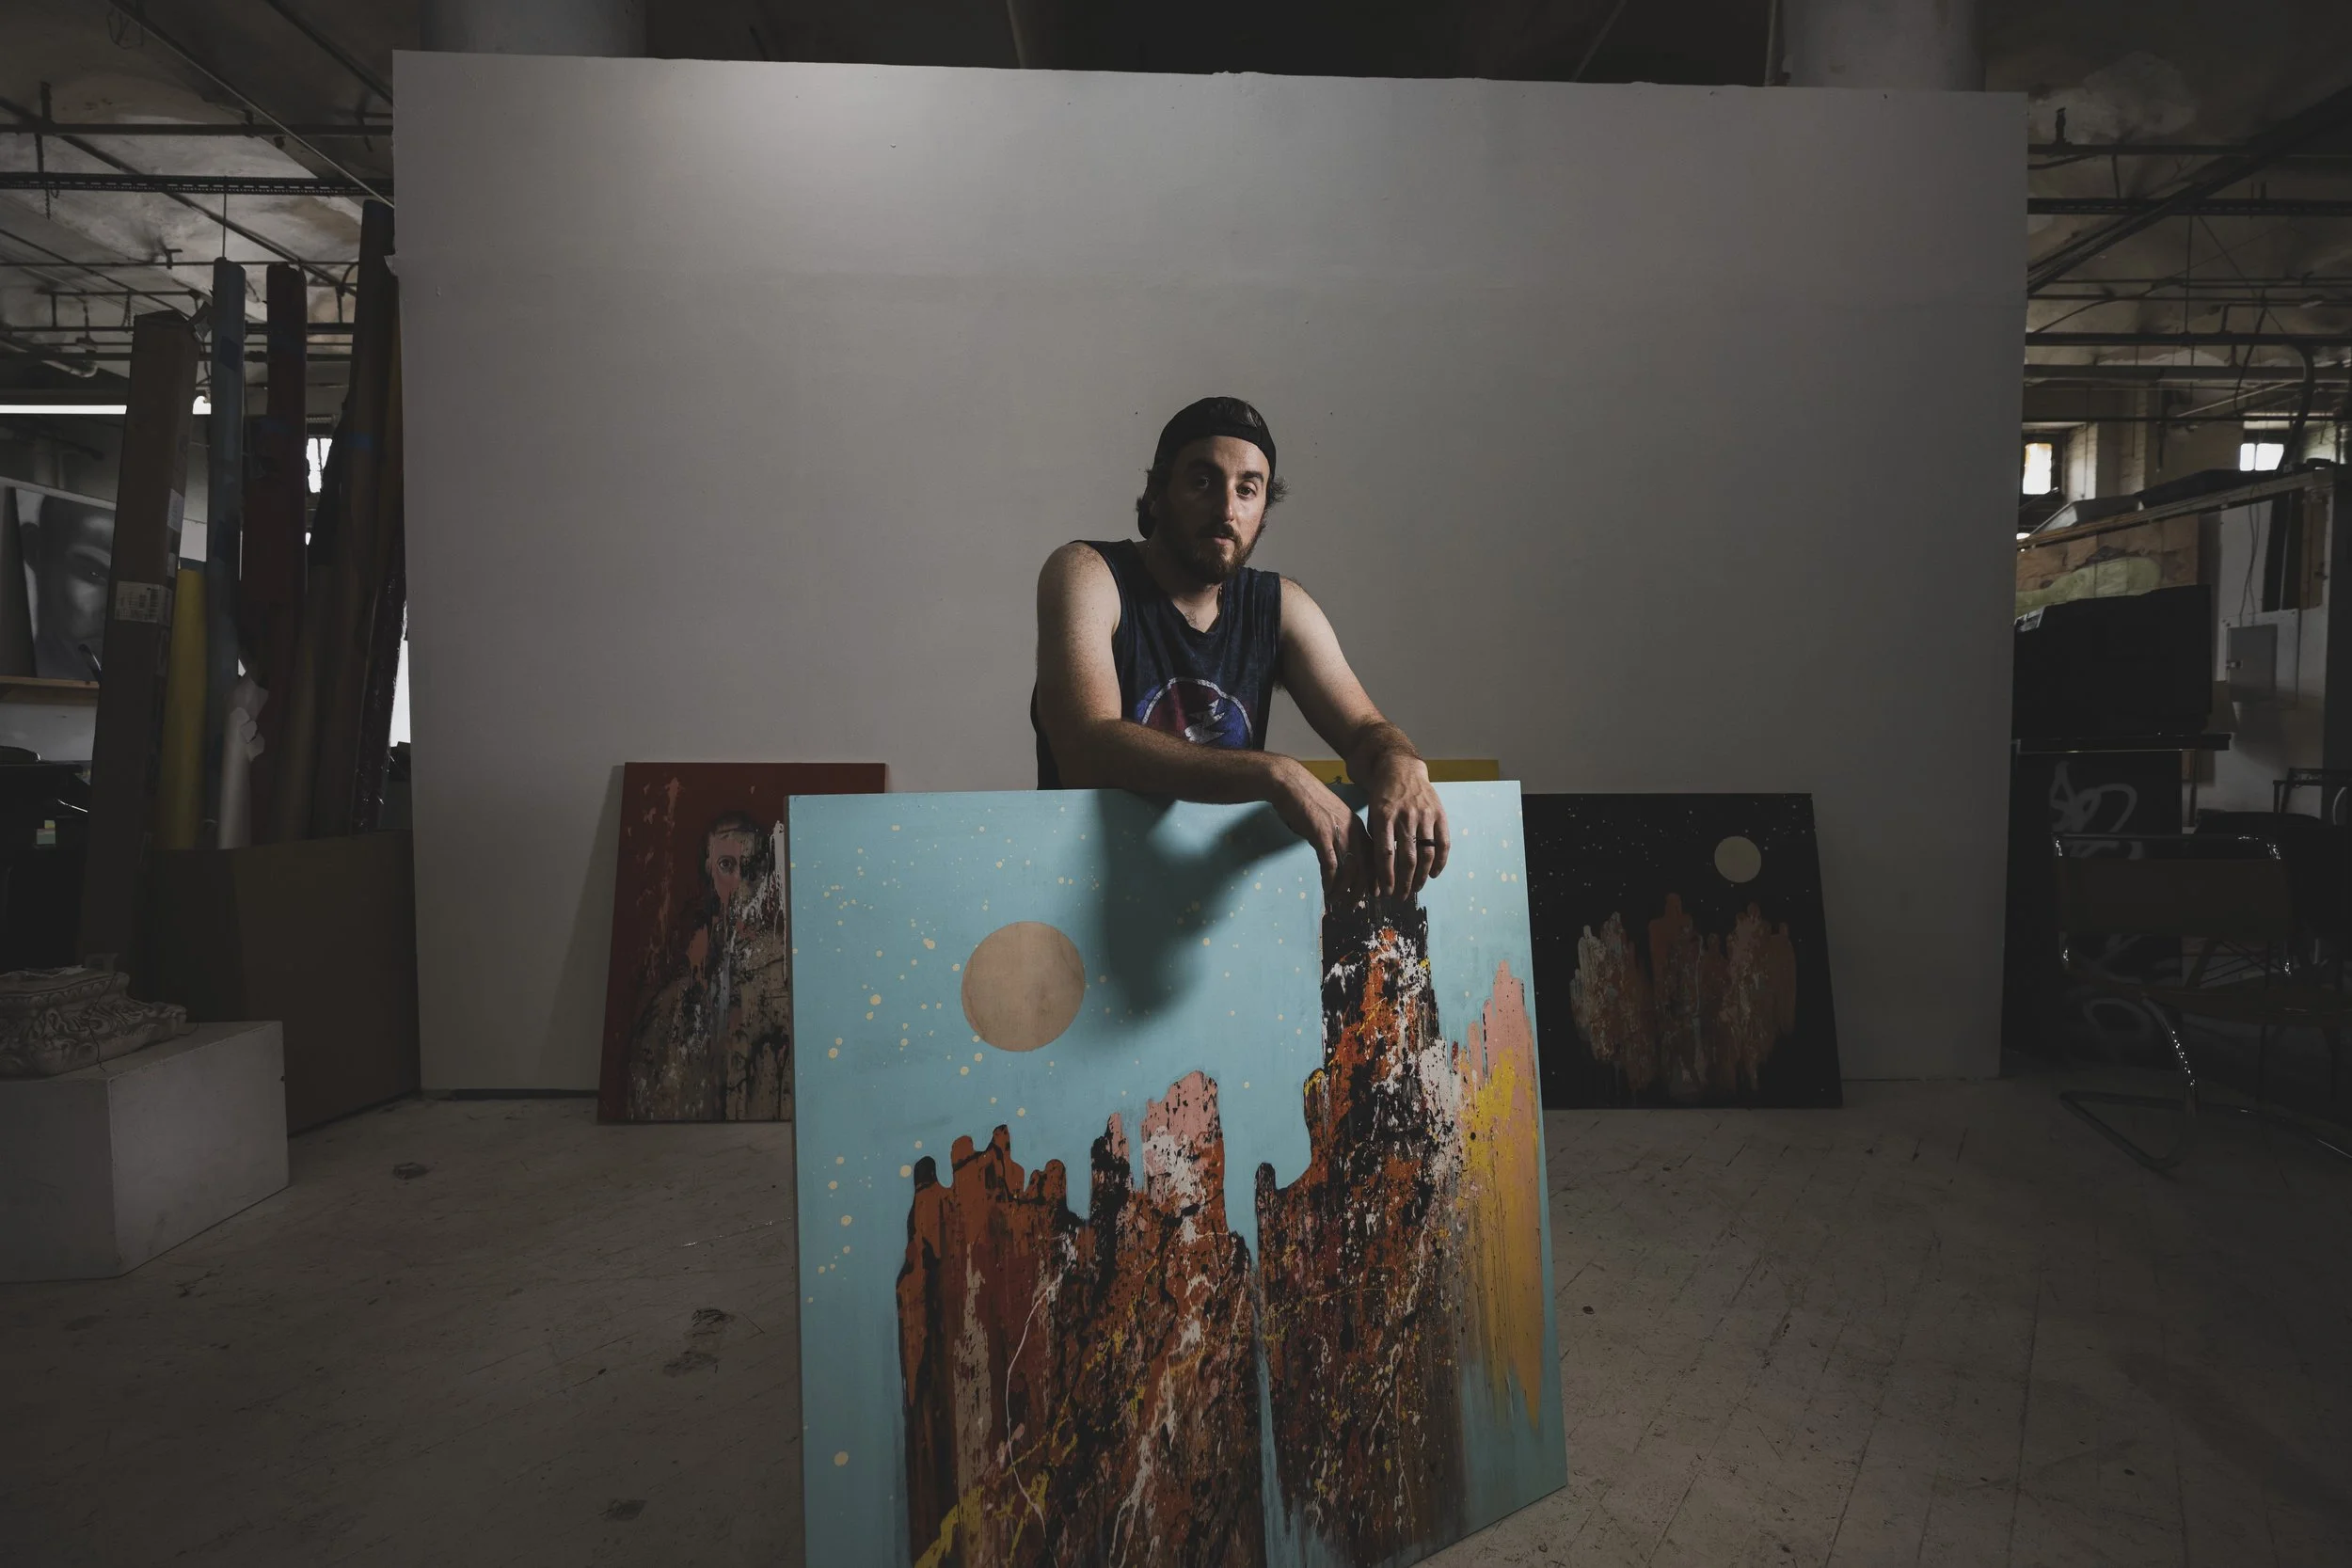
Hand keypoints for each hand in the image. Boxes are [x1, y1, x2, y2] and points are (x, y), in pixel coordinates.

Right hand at [1266, 757, 1372, 894]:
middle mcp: (1353, 831)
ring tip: (1336, 901)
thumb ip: (1343, 836)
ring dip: (1343, 890)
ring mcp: (1338, 833)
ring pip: (1349, 871)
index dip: (1374, 879)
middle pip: (1366, 868)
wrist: (1290, 784)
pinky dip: (1330, 882)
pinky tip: (1326, 890)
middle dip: (1360, 891)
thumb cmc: (1309, 802)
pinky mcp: (1321, 835)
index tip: (1371, 895)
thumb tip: (1346, 860)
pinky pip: (1330, 866)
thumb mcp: (1333, 819)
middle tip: (1352, 905)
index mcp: (1359, 827)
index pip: (1375, 858)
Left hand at [1363, 755, 1448, 898]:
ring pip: (1426, 853)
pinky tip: (1434, 874)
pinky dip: (1441, 861)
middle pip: (1408, 857)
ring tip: (1416, 888)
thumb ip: (1375, 841)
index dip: (1386, 876)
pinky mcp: (1439, 813)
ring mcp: (1425, 814)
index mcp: (1384, 816)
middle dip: (1404, 882)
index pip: (1386, 853)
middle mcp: (1405, 816)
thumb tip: (1375, 875)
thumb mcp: (1371, 815)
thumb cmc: (1382, 798)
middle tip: (1401, 897)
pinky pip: (1443, 842)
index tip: (1385, 893)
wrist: (1401, 768)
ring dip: (1422, 876)